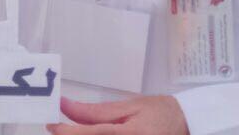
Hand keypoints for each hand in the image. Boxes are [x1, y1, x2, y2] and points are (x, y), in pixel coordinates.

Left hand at [48, 96, 188, 134]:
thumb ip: (96, 112)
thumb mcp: (128, 106)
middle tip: (60, 129)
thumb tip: (65, 105)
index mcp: (129, 134)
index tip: (51, 126)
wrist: (187, 124)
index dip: (68, 132)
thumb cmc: (160, 112)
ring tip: (76, 130)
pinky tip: (90, 134)